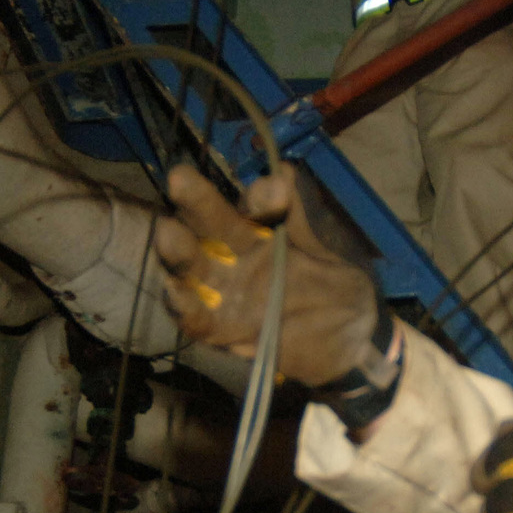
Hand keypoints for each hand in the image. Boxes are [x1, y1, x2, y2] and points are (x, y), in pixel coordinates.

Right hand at [155, 165, 385, 390]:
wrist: (344, 341)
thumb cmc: (331, 286)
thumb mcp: (323, 253)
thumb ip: (301, 218)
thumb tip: (282, 170)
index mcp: (263, 230)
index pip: (256, 206)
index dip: (262, 196)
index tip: (277, 190)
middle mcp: (236, 253)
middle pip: (213, 224)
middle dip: (198, 202)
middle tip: (180, 178)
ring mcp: (225, 289)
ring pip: (194, 264)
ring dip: (179, 250)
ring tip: (168, 234)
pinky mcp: (218, 327)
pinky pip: (196, 317)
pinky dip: (183, 305)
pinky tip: (175, 290)